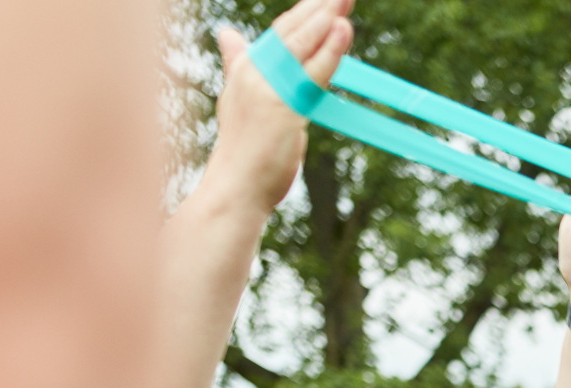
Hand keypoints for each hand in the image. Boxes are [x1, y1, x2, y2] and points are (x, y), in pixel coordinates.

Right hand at [208, 0, 353, 217]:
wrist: (234, 187)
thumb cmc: (244, 149)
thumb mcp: (240, 99)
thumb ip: (238, 64)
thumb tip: (227, 34)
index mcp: (246, 68)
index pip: (281, 31)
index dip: (305, 12)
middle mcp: (253, 71)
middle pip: (292, 31)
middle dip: (319, 7)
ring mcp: (266, 88)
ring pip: (302, 45)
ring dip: (325, 18)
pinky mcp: (281, 107)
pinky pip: (312, 73)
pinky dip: (329, 50)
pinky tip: (344, 30)